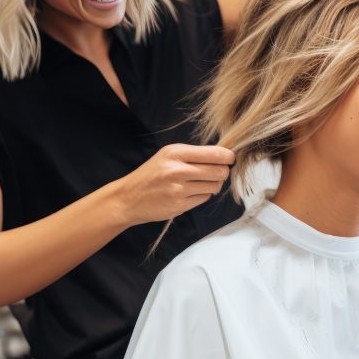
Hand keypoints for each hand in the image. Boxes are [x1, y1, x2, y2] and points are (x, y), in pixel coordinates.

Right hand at [110, 144, 234, 226]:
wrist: (128, 198)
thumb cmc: (151, 174)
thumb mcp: (168, 156)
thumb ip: (194, 154)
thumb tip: (224, 156)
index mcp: (175, 152)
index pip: (214, 153)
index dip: (228, 157)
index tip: (230, 159)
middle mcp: (177, 170)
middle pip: (219, 171)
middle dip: (223, 172)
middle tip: (219, 172)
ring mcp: (178, 189)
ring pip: (214, 186)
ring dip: (213, 185)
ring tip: (200, 182)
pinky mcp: (179, 205)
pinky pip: (204, 198)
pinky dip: (202, 195)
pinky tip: (190, 192)